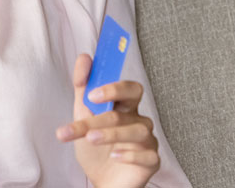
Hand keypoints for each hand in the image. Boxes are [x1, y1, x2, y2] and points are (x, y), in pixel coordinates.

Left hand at [56, 53, 159, 187]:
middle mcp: (138, 120)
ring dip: (111, 132)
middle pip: (134, 101)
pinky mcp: (151, 161)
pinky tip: (114, 156)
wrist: (100, 180)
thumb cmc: (94, 148)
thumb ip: (83, 88)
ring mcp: (147, 140)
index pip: (128, 87)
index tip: (91, 92)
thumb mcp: (82, 116)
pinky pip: (147, 154)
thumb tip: (84, 58)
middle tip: (91, 105)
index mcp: (124, 107)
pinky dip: (129, 154)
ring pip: (136, 130)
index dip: (113, 86)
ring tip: (90, 138)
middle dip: (112, 100)